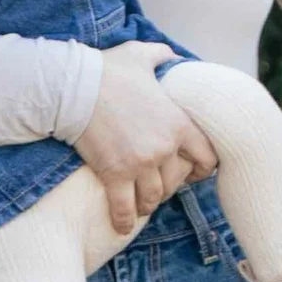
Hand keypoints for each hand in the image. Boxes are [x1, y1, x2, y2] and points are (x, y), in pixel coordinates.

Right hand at [73, 40, 217, 236]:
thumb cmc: (108, 69)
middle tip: (158, 187)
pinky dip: (124, 221)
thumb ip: (163, 56)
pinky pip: (124, 208)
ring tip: (140, 204)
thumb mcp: (142, 55)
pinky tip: (122, 226)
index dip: (202, 169)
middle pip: (176, 183)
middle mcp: (164, 147)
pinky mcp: (114, 174)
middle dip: (168, 188)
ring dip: (147, 204)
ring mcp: (140, 163)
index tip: (193, 173)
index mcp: (178, 122)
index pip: (206, 157)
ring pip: (153, 198)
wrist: (74, 86)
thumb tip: (173, 56)